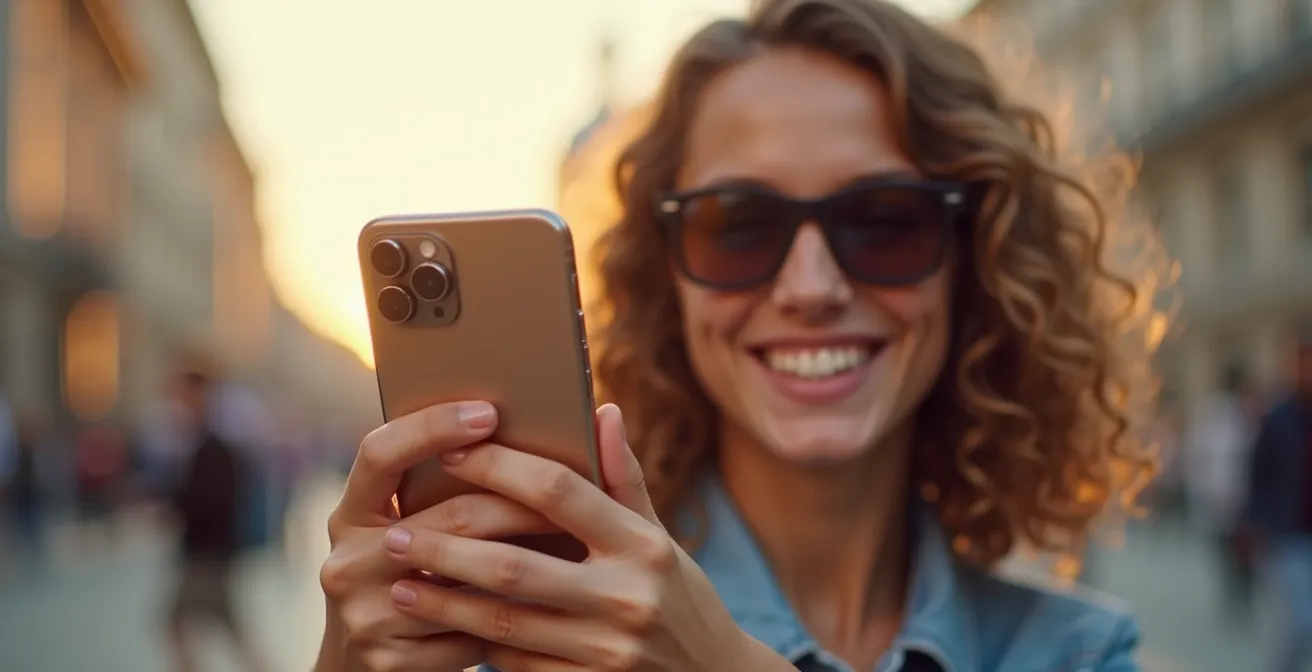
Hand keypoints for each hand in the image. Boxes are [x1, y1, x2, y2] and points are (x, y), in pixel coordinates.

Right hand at [318, 401, 558, 670]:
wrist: (371, 663)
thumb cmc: (417, 573)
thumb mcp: (413, 524)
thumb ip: (452, 480)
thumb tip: (545, 420)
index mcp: (350, 513)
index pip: (379, 453)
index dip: (430, 427)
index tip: (488, 412)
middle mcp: (346, 561)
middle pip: (448, 518)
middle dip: (519, 503)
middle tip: (572, 492)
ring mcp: (363, 616)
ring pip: (467, 579)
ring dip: (528, 560)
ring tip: (575, 542)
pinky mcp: (389, 661)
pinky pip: (471, 632)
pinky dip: (511, 619)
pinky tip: (546, 607)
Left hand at [383, 403, 755, 670]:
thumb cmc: (679, 597)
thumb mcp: (660, 539)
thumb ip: (624, 479)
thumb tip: (603, 410)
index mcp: (641, 546)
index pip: (559, 492)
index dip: (498, 467)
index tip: (448, 452)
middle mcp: (625, 597)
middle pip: (515, 565)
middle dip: (445, 548)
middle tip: (393, 534)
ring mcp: (605, 650)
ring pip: (503, 622)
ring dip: (443, 602)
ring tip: (399, 583)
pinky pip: (516, 664)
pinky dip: (475, 643)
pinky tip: (442, 625)